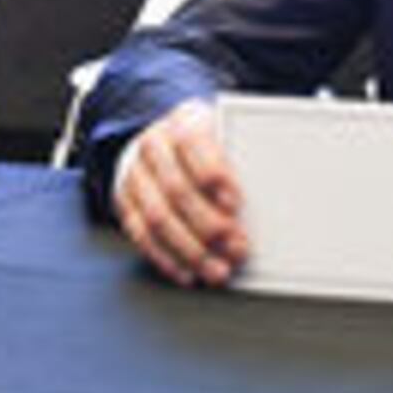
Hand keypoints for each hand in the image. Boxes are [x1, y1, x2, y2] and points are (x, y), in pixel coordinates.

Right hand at [112, 98, 246, 287]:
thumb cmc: (204, 144)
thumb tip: (267, 198)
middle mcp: (154, 145)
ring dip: (190, 251)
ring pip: (157, 218)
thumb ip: (239, 158)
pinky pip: (141, 236)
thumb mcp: (223, 134)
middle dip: (209, 225)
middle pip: (177, 188)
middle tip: (236, 248)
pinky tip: (189, 272)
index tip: (236, 203)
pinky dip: (167, 258)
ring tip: (217, 269)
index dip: (214, 174)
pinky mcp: (124, 202)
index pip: (194, 142)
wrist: (161, 140)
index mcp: (183, 120)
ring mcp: (135, 175)